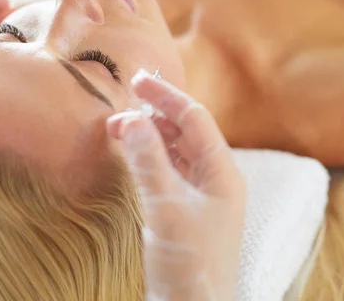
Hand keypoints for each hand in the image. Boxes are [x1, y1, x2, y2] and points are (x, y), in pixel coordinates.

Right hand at [107, 69, 245, 300]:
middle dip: (155, 116)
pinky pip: (170, 172)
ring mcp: (203, 195)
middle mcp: (217, 179)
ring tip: (120, 130)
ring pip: (177, 152)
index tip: (137, 80)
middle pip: (187, 132)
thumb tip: (132, 118)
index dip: (167, 96)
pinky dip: (151, 158)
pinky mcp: (187, 210)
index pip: (195, 119)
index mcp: (223, 172)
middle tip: (120, 111)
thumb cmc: (189, 264)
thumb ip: (149, 162)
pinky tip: (134, 155)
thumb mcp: (166, 209)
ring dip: (151, 137)